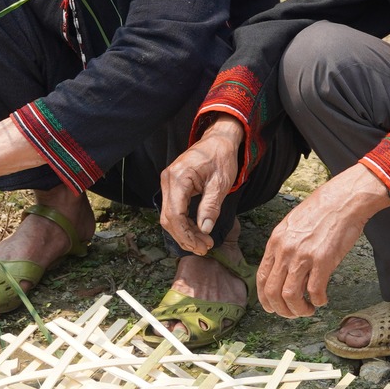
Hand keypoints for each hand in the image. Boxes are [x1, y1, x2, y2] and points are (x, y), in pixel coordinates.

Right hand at [159, 118, 245, 254]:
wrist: (218, 140)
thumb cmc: (221, 158)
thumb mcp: (220, 183)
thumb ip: (211, 206)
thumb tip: (205, 229)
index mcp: (179, 178)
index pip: (175, 214)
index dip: (187, 234)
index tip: (203, 245)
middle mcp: (168, 179)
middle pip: (169, 218)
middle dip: (185, 237)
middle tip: (204, 248)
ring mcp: (168, 182)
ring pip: (169, 216)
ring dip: (183, 232)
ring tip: (202, 243)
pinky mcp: (172, 185)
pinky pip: (173, 209)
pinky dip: (183, 223)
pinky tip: (196, 231)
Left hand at [256, 165, 389, 318]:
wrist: (343, 200)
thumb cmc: (321, 211)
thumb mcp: (293, 226)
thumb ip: (285, 247)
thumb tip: (285, 271)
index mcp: (276, 241)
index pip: (262, 278)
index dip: (265, 298)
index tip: (273, 307)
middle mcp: (285, 250)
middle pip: (273, 292)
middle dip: (281, 309)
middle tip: (293, 313)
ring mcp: (303, 256)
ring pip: (290, 296)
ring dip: (298, 309)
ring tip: (308, 309)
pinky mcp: (323, 261)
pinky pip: (315, 291)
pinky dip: (318, 301)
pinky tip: (323, 299)